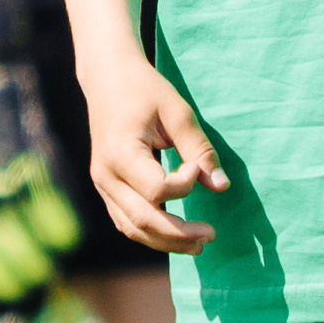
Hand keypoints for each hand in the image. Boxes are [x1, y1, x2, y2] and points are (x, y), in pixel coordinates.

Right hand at [78, 46, 229, 255]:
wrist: (107, 78)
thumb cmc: (145, 90)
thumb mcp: (178, 112)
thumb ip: (199, 150)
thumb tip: (221, 186)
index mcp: (121, 153)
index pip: (157, 190)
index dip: (184, 184)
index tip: (194, 165)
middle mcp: (106, 175)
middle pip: (143, 220)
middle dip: (179, 234)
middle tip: (211, 235)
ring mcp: (102, 184)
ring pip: (132, 228)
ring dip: (165, 241)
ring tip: (198, 244)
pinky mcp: (105, 187)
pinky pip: (125, 220)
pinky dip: (150, 232)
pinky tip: (174, 235)